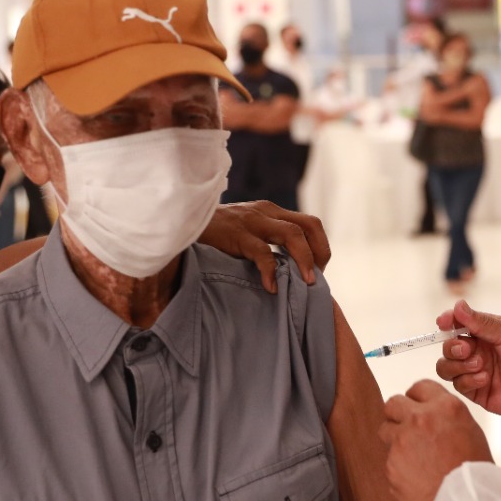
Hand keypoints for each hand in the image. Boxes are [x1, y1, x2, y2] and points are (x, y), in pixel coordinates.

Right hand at [199, 201, 330, 293]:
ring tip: (307, 283)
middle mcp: (266, 212)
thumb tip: (288, 272)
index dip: (320, 247)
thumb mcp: (245, 232)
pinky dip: (271, 271)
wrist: (180, 221)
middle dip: (320, 252)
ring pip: (292, 234)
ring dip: (305, 260)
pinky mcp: (235, 235)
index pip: (310, 223)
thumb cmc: (213, 235)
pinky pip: (262, 252)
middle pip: (310, 225)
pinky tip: (271, 288)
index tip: (318, 272)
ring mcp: (251, 221)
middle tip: (317, 279)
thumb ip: (265, 242)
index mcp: (271, 212)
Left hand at [379, 381, 492, 500]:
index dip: (417, 400)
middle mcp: (421, 418)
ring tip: (413, 456)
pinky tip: (415, 476)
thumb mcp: (470, 432)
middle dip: (399, 415)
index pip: (419, 387)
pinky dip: (398, 466)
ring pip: (385, 429)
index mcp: (446, 407)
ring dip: (395, 439)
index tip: (417, 408)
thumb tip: (431, 414)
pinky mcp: (391, 463)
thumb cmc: (474, 474)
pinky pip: (388, 458)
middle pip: (394, 402)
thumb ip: (446, 417)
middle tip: (408, 429)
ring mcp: (402, 440)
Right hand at [435, 300, 500, 423]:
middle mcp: (479, 352)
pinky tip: (485, 378)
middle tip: (467, 349)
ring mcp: (477, 372)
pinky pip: (459, 386)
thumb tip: (458, 305)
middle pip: (448, 347)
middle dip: (452, 347)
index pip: (458, 325)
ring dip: (458, 364)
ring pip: (447, 367)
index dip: (447, 322)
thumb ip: (482, 322)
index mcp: (487, 333)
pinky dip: (468, 380)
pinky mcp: (479, 393)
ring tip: (480, 365)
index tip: (444, 322)